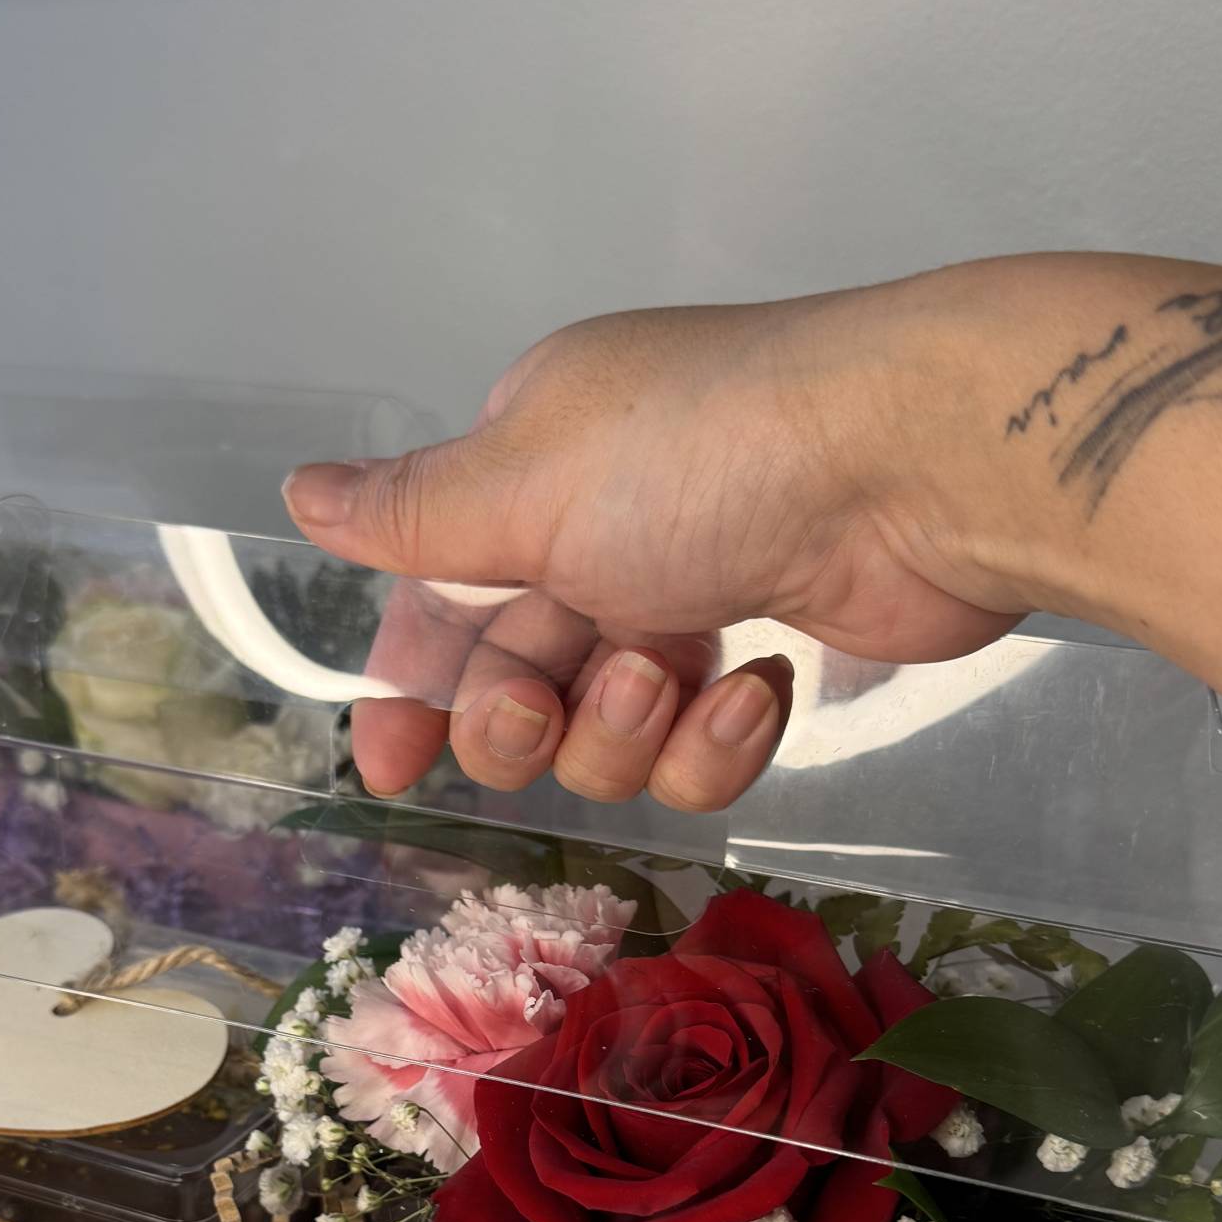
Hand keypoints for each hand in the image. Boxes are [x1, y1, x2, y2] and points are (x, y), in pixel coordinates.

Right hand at [282, 293, 1025, 810]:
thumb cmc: (708, 454)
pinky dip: (721, 733)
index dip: (409, 686)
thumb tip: (300, 495)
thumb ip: (413, 516)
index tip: (390, 767)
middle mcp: (604, 522)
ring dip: (630, 727)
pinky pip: (702, 744)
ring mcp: (694, 587)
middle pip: (515, 678)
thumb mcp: (527, 480)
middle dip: (527, 717)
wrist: (921, 466)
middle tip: (553, 704)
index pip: (437, 592)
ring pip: (608, 731)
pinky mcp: (774, 645)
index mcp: (532, 459)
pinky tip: (759, 684)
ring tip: (682, 670)